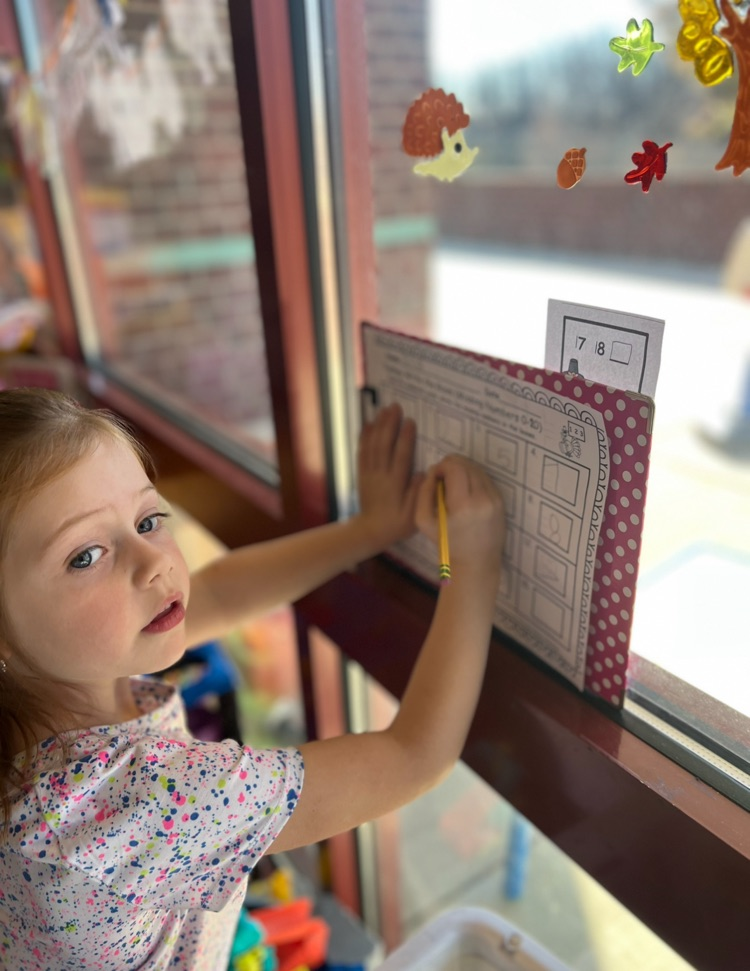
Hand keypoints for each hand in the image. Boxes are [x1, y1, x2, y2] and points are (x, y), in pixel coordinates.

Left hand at [356, 403, 421, 549]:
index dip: (405, 438)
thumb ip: (417, 493)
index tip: (410, 421)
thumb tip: (423, 473)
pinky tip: (368, 424)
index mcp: (395, 484)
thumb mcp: (413, 514)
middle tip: (395, 406)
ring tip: (384, 410)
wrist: (371, 531)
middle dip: (389, 424)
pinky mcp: (363, 474)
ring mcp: (369, 473)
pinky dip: (364, 437)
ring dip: (378, 426)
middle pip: (384, 445)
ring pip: (372, 445)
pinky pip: (362, 452)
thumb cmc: (397, 523)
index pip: (400, 457)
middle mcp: (380, 475)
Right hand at [416, 455, 505, 576]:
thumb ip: (424, 492)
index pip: (455, 468)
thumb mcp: (423, 520)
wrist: (476, 562)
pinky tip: (466, 491)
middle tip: (443, 477)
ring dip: (463, 470)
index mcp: (463, 505)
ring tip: (454, 484)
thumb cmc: (448, 543)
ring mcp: (494, 500)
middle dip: (452, 465)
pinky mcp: (501, 502)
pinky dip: (473, 479)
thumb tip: (433, 472)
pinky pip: (485, 479)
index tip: (435, 475)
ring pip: (477, 470)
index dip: (442, 466)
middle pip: (467, 466)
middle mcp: (482, 499)